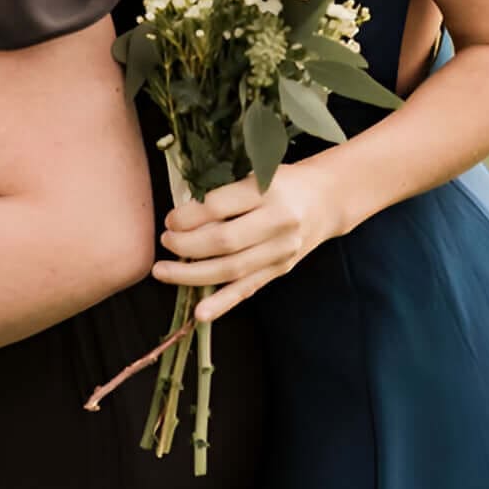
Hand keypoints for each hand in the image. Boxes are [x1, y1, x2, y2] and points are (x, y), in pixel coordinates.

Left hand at [159, 161, 359, 322]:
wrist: (326, 200)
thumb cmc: (279, 183)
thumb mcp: (254, 174)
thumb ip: (222, 193)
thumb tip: (179, 218)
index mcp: (267, 191)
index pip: (219, 207)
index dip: (187, 216)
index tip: (170, 220)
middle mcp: (278, 222)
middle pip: (224, 241)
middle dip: (186, 245)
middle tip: (165, 242)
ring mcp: (281, 250)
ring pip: (232, 269)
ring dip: (192, 275)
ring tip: (163, 272)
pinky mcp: (281, 269)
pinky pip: (248, 289)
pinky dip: (222, 303)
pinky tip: (200, 313)